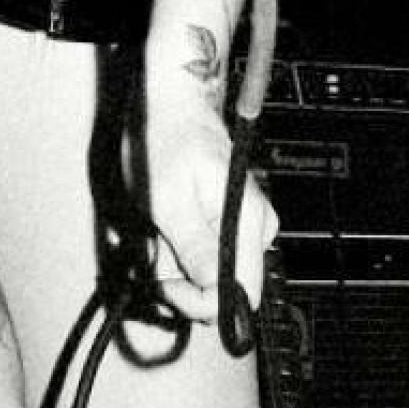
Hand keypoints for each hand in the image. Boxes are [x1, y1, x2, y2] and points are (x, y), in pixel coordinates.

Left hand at [140, 83, 275, 329]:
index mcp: (247, 221)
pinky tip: (165, 228)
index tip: (167, 286)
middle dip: (183, 281)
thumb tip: (213, 292)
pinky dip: (179, 251)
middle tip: (154, 253)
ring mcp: (244, 226)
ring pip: (212, 274)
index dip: (204, 303)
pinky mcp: (230, 223)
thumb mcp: (168, 199)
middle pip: (227, 288)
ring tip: (157, 231)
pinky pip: (207, 255)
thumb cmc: (167, 141)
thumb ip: (192, 247)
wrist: (173, 104)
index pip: (244, 294)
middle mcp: (255, 228)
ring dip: (177, 264)